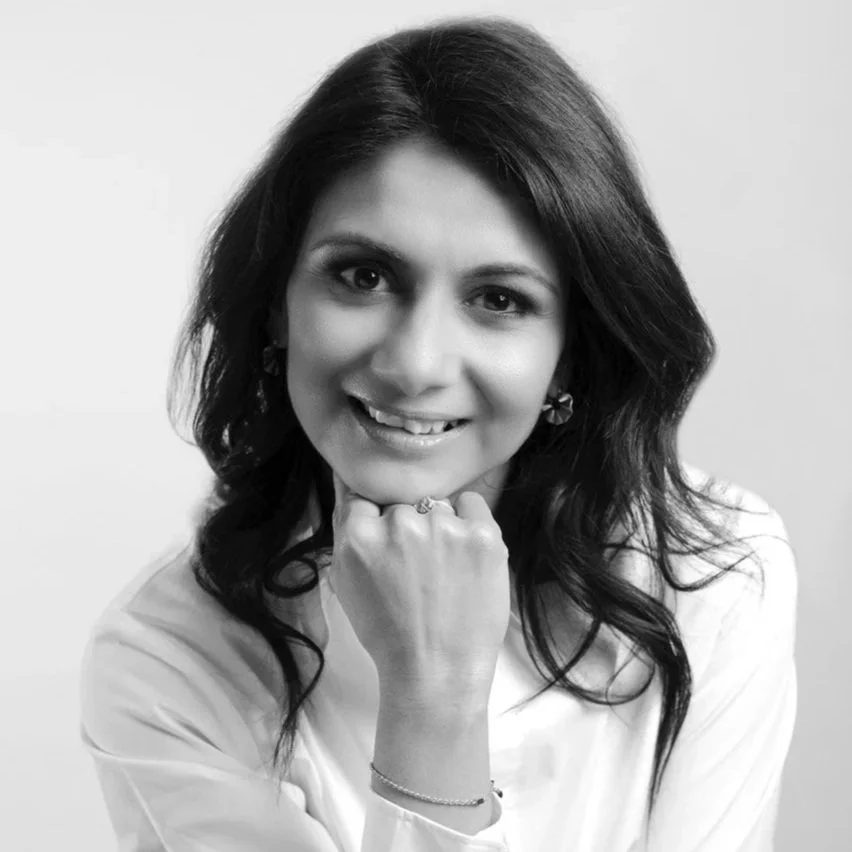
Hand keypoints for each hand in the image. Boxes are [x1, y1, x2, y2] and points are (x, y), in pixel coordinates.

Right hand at [329, 472, 510, 708]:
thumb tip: (345, 473)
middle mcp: (400, 523)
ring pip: (438, 503)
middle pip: (404, 502)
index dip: (377, 520)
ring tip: (444, 569)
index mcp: (359, 535)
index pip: (364, 495)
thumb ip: (345, 527)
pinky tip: (466, 555)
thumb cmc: (388, 633)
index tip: (388, 544)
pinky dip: (470, 521)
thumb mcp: (346, 582)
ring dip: (440, 525)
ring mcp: (445, 526)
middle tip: (417, 568)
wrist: (436, 673)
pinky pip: (472, 502)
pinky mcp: (483, 534)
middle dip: (408, 525)